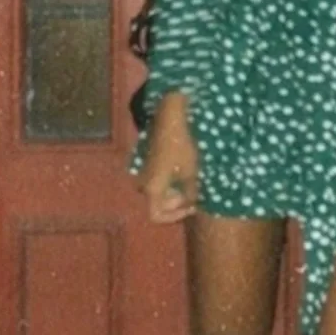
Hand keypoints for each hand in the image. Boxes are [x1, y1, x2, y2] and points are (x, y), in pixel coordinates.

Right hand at [136, 95, 199, 223]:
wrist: (170, 117)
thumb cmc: (182, 146)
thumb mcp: (192, 173)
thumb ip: (190, 194)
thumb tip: (191, 203)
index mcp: (151, 189)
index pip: (156, 216)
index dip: (174, 217)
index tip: (190, 207)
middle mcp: (142, 182)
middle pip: (156, 203)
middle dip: (175, 203)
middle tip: (193, 194)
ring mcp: (143, 170)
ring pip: (157, 190)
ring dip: (172, 191)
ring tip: (190, 180)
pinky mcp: (146, 160)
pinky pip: (156, 178)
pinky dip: (169, 179)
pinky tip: (183, 168)